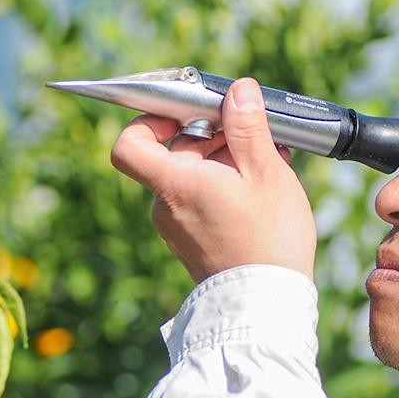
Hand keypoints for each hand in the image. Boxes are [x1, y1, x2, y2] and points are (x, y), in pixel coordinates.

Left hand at [110, 77, 317, 282]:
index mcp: (174, 185)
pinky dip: (225, 190)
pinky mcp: (193, 247)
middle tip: (250, 136)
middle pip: (173, 156)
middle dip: (210, 138)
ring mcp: (177, 231)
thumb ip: (247, 128)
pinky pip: (201, 205)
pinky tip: (261, 190)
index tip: (185, 114)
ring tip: (267, 164)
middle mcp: (166, 209)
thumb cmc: (268, 240)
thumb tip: (238, 91)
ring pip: (192, 180)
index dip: (150, 120)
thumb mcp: (265, 173)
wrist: (267, 306)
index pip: (130, 144)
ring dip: (224, 164)